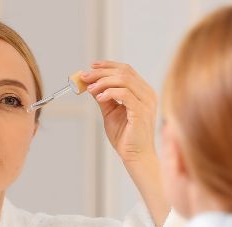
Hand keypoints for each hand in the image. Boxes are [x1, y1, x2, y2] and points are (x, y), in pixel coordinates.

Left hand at [81, 61, 169, 226]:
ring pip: (124, 80)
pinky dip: (109, 93)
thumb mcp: (110, 112)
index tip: (90, 67)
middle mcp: (147, 93)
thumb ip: (103, 96)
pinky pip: (124, 94)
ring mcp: (146, 102)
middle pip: (124, 72)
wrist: (134, 155)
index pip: (126, 70)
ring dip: (102, 82)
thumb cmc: (125, 136)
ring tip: (89, 88)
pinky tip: (98, 97)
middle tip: (84, 77)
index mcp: (142, 91)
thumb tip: (90, 83)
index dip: (107, 65)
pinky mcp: (141, 111)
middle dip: (101, 72)